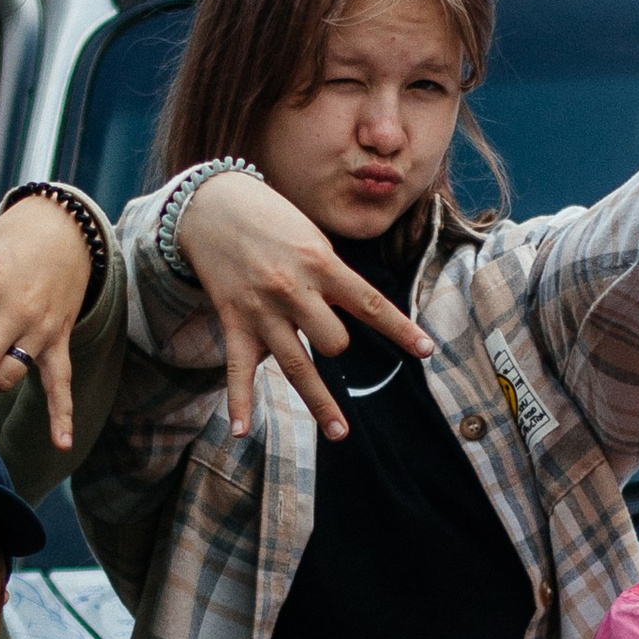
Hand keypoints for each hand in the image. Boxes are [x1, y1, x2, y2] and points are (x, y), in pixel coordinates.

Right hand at [173, 170, 434, 440]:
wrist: (213, 206)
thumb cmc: (271, 218)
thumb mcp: (312, 236)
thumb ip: (332, 275)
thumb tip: (353, 312)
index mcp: (321, 264)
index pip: (370, 304)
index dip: (400, 330)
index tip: (426, 351)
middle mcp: (294, 291)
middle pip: (334, 343)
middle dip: (340, 348)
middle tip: (331, 340)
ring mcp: (262, 311)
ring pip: (298, 367)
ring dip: (320, 403)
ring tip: (340, 432)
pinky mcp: (234, 323)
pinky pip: (239, 370)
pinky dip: (239, 402)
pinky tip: (243, 431)